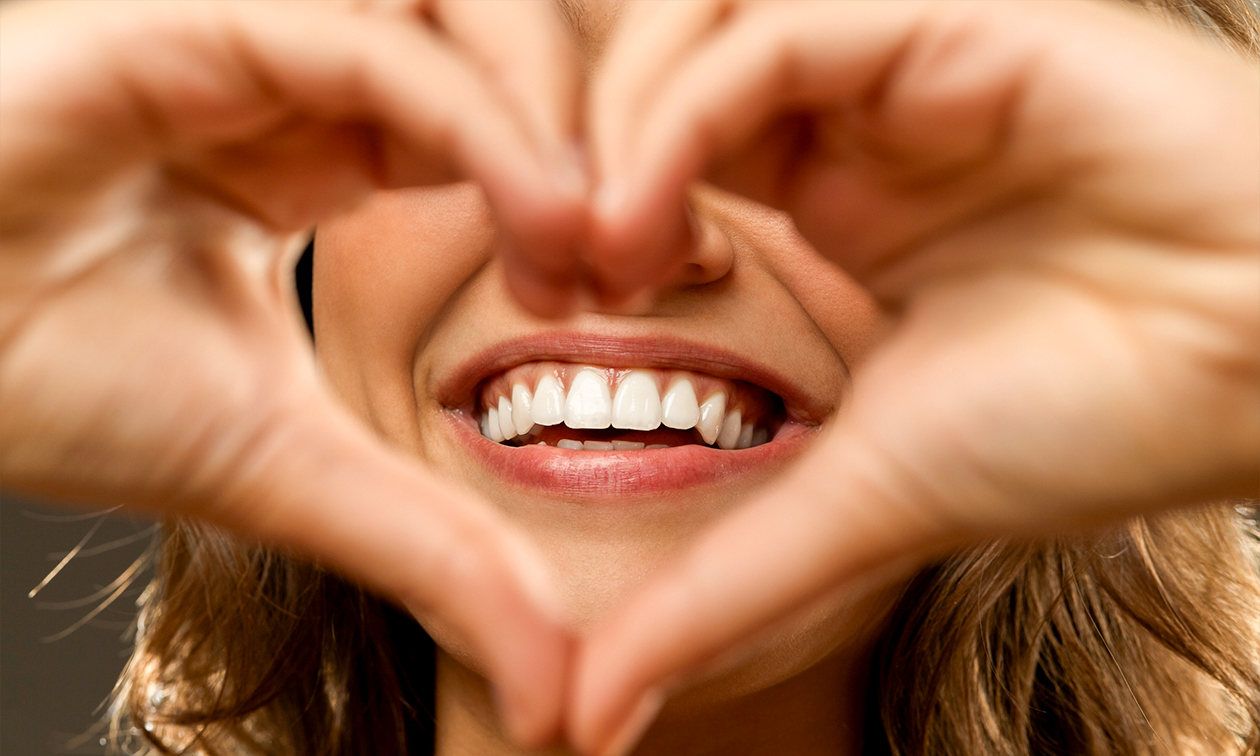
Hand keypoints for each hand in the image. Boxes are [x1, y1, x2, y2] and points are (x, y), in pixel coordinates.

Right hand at [0, 0, 583, 743]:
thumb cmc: (54, 384)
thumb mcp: (292, 468)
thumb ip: (433, 551)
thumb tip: (559, 694)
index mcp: (327, 149)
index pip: (511, 119)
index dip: (593, 190)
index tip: (637, 286)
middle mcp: (309, 82)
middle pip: (515, 44)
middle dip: (603, 142)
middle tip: (646, 260)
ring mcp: (260, 41)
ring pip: (468, 13)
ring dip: (559, 120)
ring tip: (592, 247)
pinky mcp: (199, 22)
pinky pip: (381, 43)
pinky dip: (483, 124)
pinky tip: (544, 221)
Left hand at [572, 1, 1259, 751]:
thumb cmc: (1092, 422)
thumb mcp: (854, 502)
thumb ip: (717, 591)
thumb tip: (589, 716)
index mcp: (831, 193)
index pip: (649, 146)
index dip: (572, 208)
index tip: (546, 298)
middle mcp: (850, 116)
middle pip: (647, 72)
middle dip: (565, 156)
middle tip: (544, 268)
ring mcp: (896, 59)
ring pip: (694, 28)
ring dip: (611, 129)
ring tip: (599, 251)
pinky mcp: (951, 19)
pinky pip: (774, 31)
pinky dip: (682, 113)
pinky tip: (653, 214)